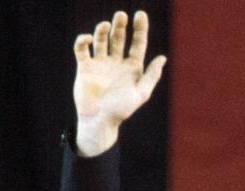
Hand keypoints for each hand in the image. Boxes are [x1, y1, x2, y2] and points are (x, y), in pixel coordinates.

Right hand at [71, 10, 167, 156]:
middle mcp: (117, 62)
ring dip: (102, 30)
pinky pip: (82, 49)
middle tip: (121, 16)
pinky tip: (87, 39)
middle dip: (120, 25)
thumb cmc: (121, 111)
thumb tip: (162, 58)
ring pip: (101, 40)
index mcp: (132, 67)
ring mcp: (100, 63)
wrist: (99, 121)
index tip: (140, 14)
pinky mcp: (85, 67)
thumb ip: (151, 76)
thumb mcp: (140, 94)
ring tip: (106, 25)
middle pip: (119, 37)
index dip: (140, 28)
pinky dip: (83, 41)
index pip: (138, 43)